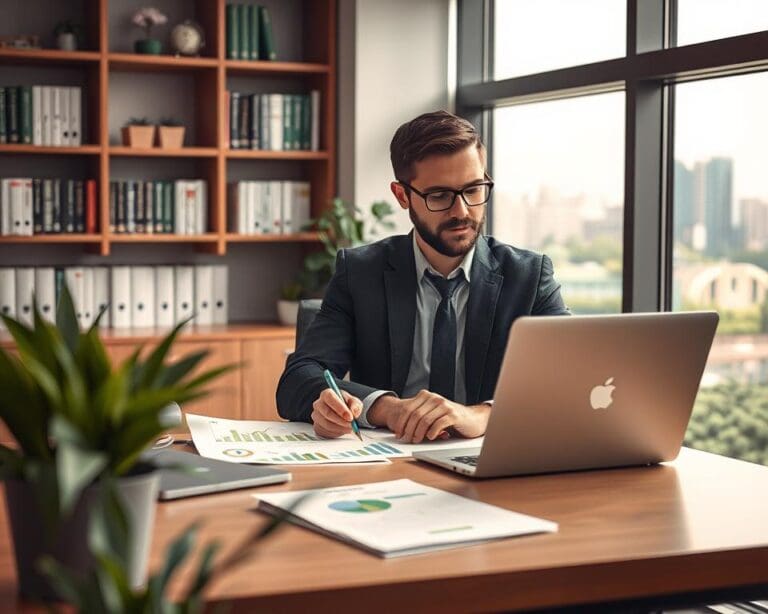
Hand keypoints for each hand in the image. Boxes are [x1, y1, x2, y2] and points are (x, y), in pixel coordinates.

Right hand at [311, 388, 361, 438]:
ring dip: (340, 428)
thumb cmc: (347, 405)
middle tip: (352, 424)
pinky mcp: (317, 427)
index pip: (330, 398)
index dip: (340, 408)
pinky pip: (326, 432)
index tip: (350, 416)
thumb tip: (354, 411)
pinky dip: (337, 433)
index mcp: (327, 394)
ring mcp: (316, 416)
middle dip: (341, 420)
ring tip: (350, 428)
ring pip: (327, 424)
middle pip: (327, 413)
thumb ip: (355, 405)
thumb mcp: (354, 402)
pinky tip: (343, 430)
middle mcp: (319, 404)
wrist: (342, 415)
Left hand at [369, 390, 489, 443]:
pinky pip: (438, 424)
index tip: (398, 433)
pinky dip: (432, 432)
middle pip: (415, 415)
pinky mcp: (454, 415)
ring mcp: (444, 405)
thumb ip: (419, 417)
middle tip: (407, 439)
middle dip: (408, 429)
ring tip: (417, 440)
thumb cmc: (450, 418)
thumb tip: (403, 429)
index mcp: (426, 396)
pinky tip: (430, 437)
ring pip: (425, 420)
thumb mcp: (432, 414)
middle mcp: (434, 398)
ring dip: (418, 433)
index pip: (408, 409)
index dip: (400, 423)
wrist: (473, 419)